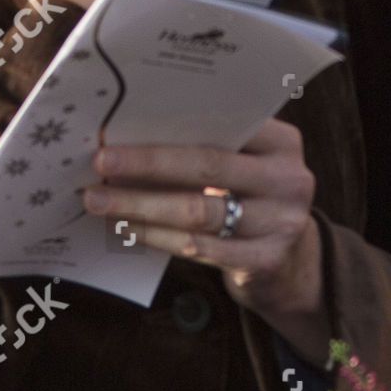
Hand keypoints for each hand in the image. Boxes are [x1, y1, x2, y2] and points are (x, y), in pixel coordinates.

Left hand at [82, 118, 328, 356]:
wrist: (288, 265)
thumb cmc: (251, 200)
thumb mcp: (247, 166)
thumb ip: (212, 148)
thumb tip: (132, 137)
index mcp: (283, 142)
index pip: (224, 126)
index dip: (169, 127)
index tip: (123, 126)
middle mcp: (289, 179)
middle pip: (207, 165)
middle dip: (147, 163)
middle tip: (101, 162)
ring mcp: (280, 222)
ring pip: (197, 211)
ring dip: (141, 204)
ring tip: (101, 200)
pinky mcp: (265, 261)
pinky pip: (198, 247)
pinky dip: (156, 236)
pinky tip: (128, 228)